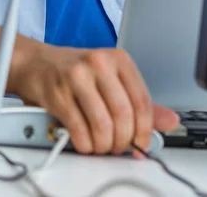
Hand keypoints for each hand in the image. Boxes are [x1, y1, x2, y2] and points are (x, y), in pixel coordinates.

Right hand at [9, 45, 178, 154]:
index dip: (145, 130)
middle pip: (123, 114)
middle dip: (123, 140)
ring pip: (102, 125)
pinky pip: (79, 130)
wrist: (37, 63)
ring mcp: (76, 76)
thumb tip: (170, 120)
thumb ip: (138, 101)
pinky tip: (85, 142)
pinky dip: (85, 145)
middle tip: (118, 147)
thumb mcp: (111, 79)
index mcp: (118, 59)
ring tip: (101, 145)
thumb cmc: (75, 72)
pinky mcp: (58, 93)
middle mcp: (98, 63)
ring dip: (104, 145)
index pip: (142, 101)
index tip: (141, 145)